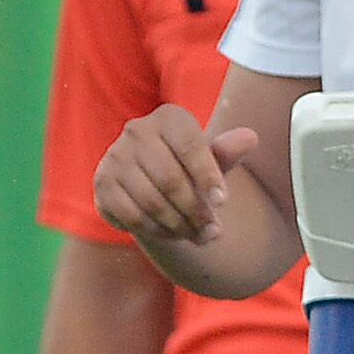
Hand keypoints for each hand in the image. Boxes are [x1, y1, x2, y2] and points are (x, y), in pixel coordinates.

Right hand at [95, 104, 249, 246]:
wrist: (151, 180)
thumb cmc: (189, 166)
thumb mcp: (212, 160)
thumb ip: (227, 152)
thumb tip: (250, 138)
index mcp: (169, 117)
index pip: (190, 146)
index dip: (208, 176)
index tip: (223, 203)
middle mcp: (137, 130)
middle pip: (171, 179)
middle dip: (196, 211)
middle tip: (214, 232)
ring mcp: (115, 156)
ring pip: (152, 201)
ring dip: (179, 225)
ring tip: (198, 236)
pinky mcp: (103, 183)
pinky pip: (133, 214)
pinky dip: (156, 230)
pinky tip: (172, 234)